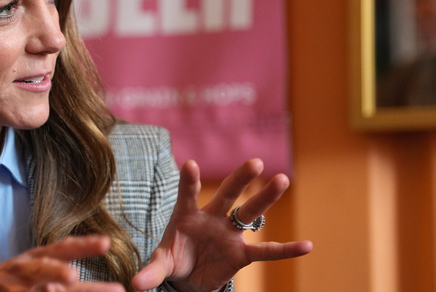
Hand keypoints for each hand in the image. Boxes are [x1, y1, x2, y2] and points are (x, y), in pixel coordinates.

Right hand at [0, 235, 124, 291]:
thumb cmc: (5, 285)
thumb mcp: (32, 273)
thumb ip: (59, 279)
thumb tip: (94, 284)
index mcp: (34, 259)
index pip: (61, 249)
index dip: (83, 246)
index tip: (107, 243)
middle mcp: (21, 271)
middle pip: (41, 267)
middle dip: (57, 271)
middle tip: (73, 275)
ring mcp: (7, 287)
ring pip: (28, 288)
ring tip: (57, 287)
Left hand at [132, 159, 312, 291]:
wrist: (188, 278)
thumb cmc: (173, 261)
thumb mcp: (160, 265)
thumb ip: (151, 272)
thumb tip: (135, 284)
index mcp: (186, 215)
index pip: (187, 194)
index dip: (189, 181)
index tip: (191, 164)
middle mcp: (212, 218)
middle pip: (227, 194)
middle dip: (240, 179)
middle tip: (255, 162)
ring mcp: (229, 234)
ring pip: (249, 213)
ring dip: (265, 198)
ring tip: (282, 180)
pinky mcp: (242, 254)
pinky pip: (266, 251)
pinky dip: (286, 250)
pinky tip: (307, 245)